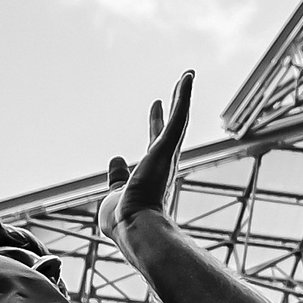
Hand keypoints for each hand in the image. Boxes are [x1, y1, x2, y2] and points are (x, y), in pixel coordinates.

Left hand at [98, 70, 193, 245]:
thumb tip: (116, 159)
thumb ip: (117, 177)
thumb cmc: (124, 220)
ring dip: (182, 96)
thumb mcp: (115, 194)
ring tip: (187, 75)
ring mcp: (166, 155)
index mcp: (152, 173)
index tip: (157, 107)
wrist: (133, 227)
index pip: (156, 143)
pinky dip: (183, 96)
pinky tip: (187, 77)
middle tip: (178, 86)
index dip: (156, 125)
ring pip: (178, 119)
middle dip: (174, 107)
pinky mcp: (165, 148)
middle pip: (171, 128)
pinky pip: (178, 117)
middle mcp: (163, 163)